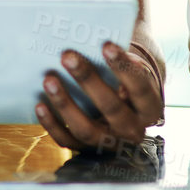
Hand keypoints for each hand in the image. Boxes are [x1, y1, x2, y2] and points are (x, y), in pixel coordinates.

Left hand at [35, 42, 163, 154]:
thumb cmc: (125, 82)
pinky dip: (52, 124)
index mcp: (149, 108)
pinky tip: (39, 105)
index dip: (124, 67)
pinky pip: (67, 140)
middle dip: (88, 80)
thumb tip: (110, 39)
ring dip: (65, 104)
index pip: (140, 88)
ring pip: (86, 129)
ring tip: (48, 79)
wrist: (124, 113)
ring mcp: (108, 143)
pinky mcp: (86, 150)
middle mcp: (133, 130)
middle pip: (111, 107)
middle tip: (68, 55)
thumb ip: (125, 59)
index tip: (106, 45)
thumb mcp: (132, 72)